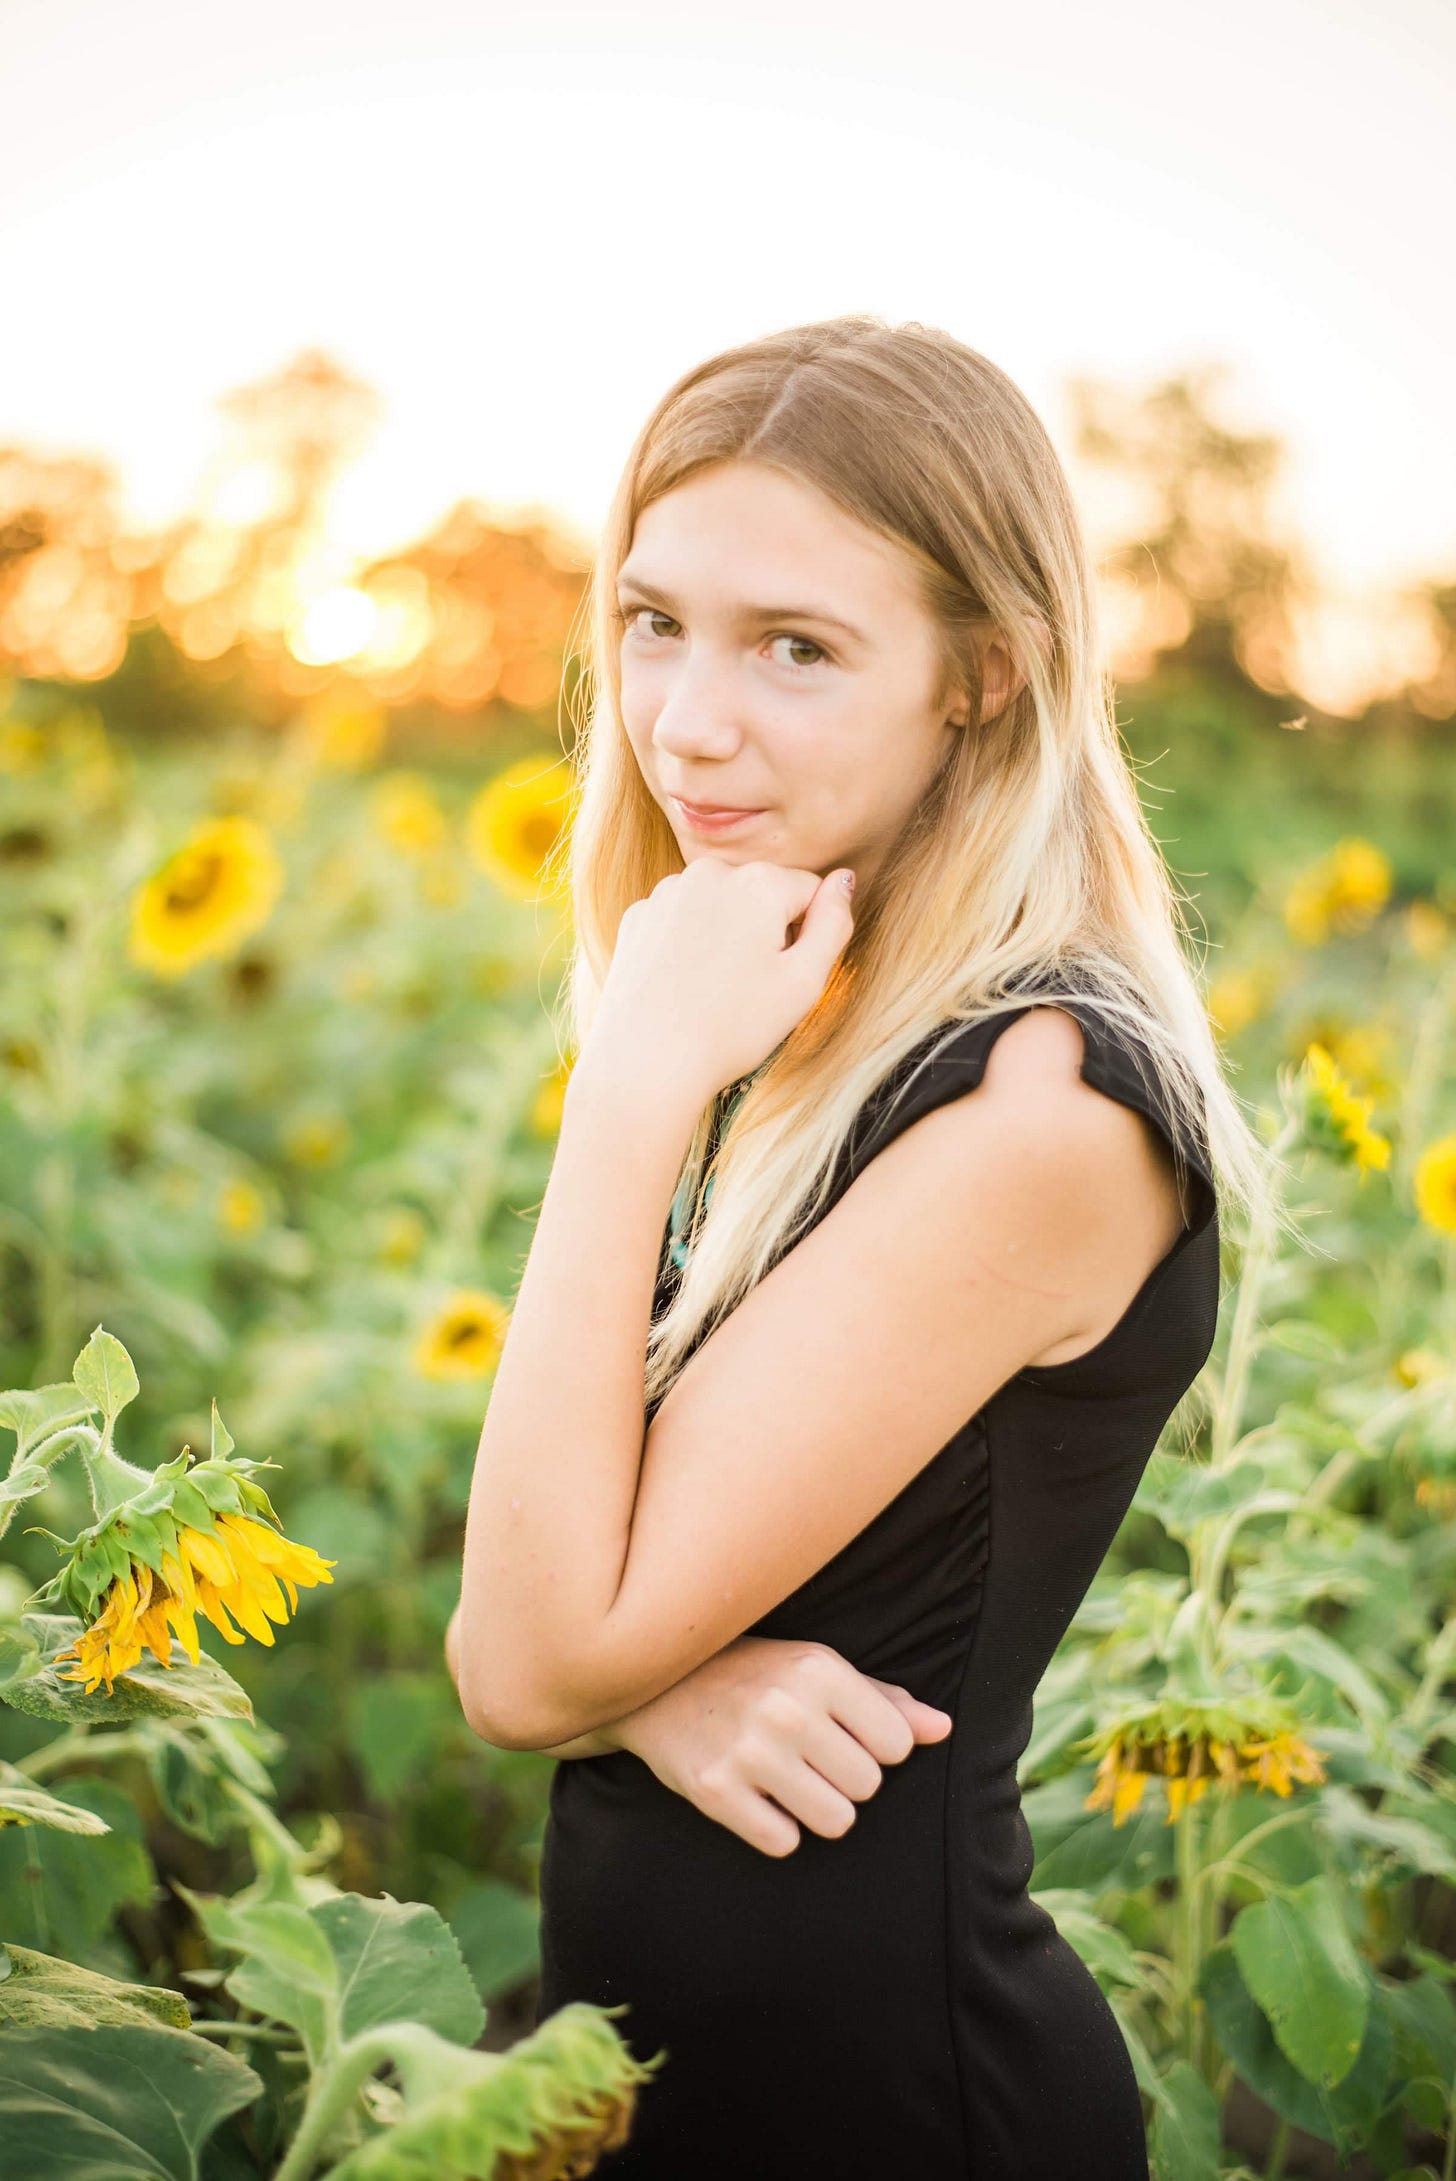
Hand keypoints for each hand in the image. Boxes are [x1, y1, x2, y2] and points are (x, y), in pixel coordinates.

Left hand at [584, 858, 855, 1105]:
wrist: (646, 1062)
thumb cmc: (732, 1028)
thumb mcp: (804, 982)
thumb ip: (834, 923)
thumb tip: (844, 880)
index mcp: (759, 882)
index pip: (810, 891)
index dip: (808, 937)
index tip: (784, 975)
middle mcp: (709, 872)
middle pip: (763, 892)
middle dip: (766, 929)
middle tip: (750, 987)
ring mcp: (667, 892)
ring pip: (721, 904)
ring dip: (728, 934)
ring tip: (715, 989)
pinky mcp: (638, 916)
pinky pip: (682, 919)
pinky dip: (689, 943)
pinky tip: (684, 984)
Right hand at [608, 1636, 951, 1856]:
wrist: (654, 1684)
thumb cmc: (752, 1674)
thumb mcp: (816, 1669)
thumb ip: (883, 1700)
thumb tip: (944, 1730)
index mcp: (818, 1670)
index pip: (896, 1746)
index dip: (875, 1749)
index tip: (843, 1738)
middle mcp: (786, 1708)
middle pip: (868, 1787)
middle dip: (846, 1781)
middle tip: (810, 1760)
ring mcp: (748, 1752)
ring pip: (836, 1822)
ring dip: (818, 1811)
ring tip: (789, 1782)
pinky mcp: (715, 1791)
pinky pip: (783, 1843)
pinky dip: (775, 1829)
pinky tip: (756, 1798)